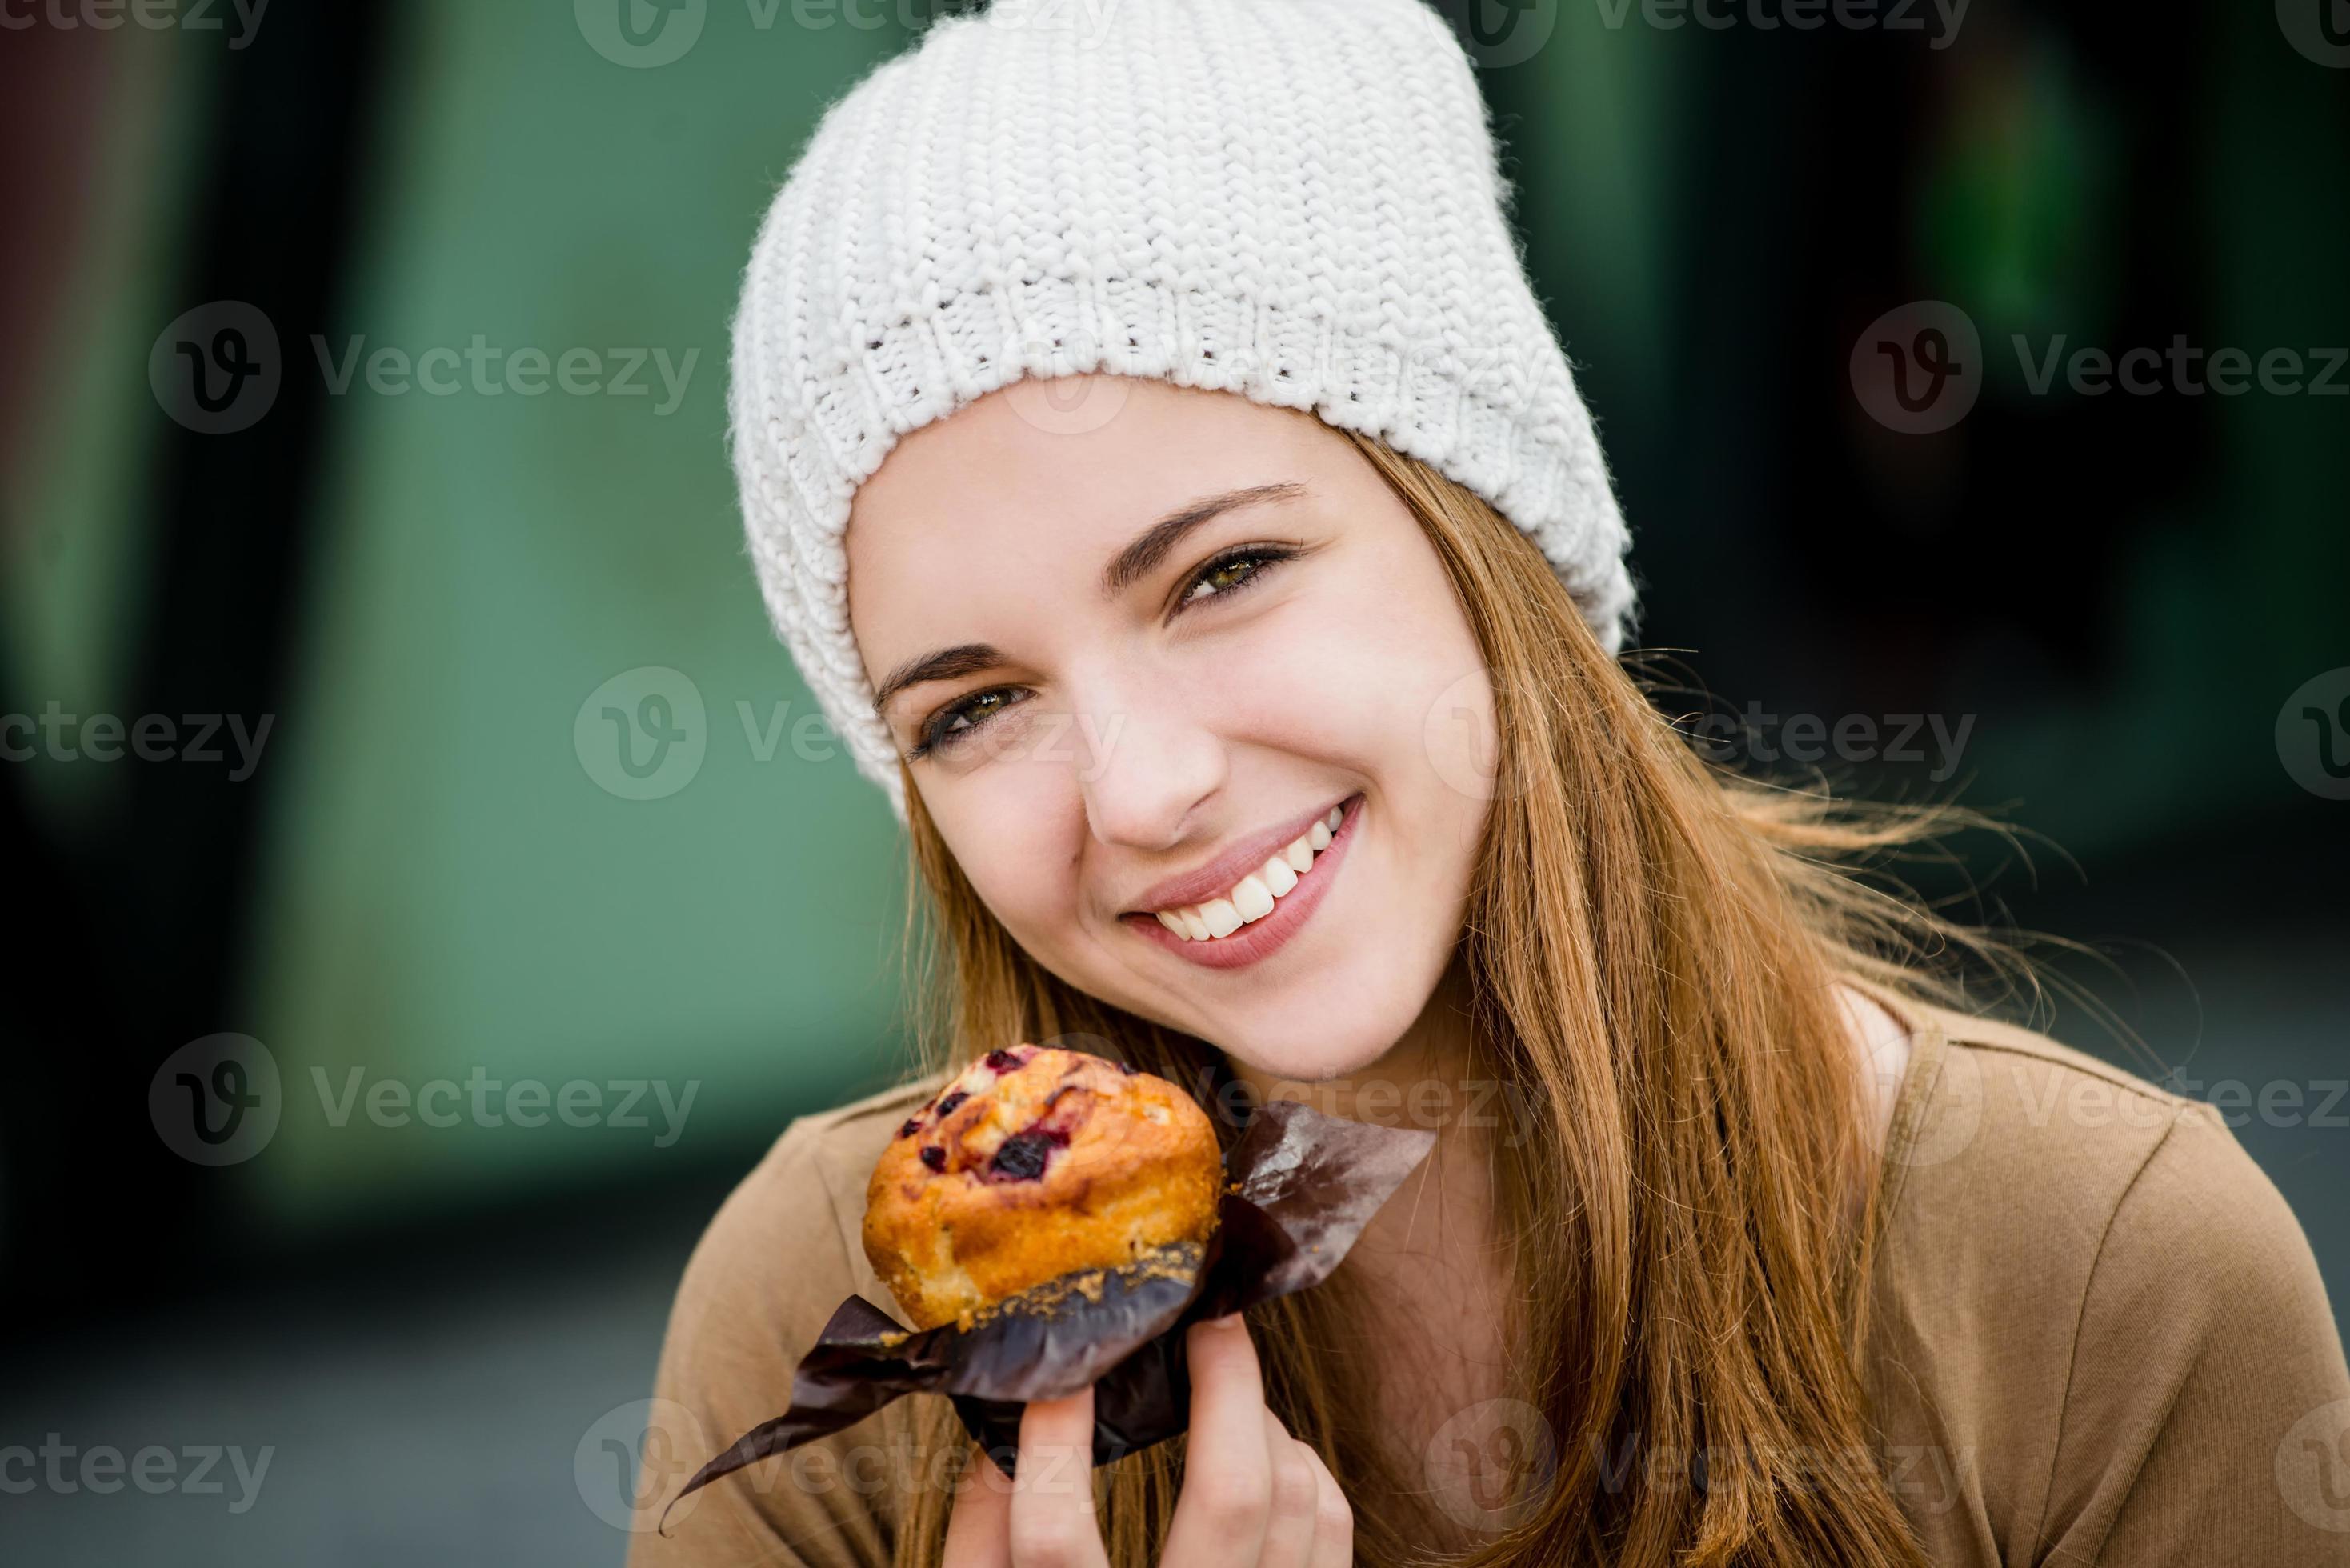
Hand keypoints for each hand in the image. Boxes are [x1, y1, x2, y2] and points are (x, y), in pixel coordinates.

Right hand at [941, 1312, 1351, 1565]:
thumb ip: (980, 1530)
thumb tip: (1009, 1414)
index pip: (1056, 1542)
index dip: (1052, 1441)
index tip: (1057, 1366)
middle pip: (1228, 1498)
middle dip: (1224, 1384)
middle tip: (1203, 1318)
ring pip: (1296, 1504)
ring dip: (1265, 1423)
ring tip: (1224, 1383)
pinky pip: (1333, 1533)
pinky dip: (1305, 1472)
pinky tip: (1263, 1450)